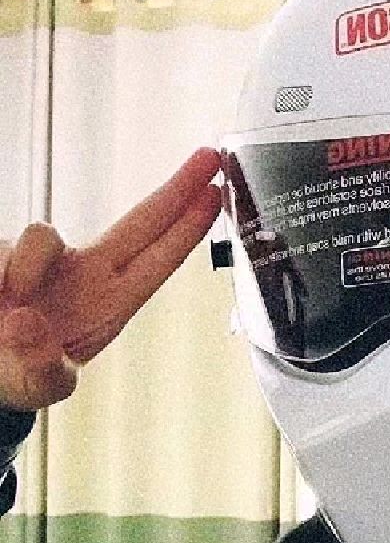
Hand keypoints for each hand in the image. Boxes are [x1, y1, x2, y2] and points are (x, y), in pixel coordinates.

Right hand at [0, 148, 221, 411]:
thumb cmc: (19, 372)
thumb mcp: (41, 386)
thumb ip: (43, 371)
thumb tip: (30, 323)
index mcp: (109, 302)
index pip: (158, 259)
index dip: (187, 227)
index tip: (216, 193)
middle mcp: (85, 274)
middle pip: (141, 221)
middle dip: (176, 187)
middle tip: (209, 156)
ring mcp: (44, 260)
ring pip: (42, 235)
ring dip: (25, 270)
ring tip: (12, 317)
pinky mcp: (2, 252)